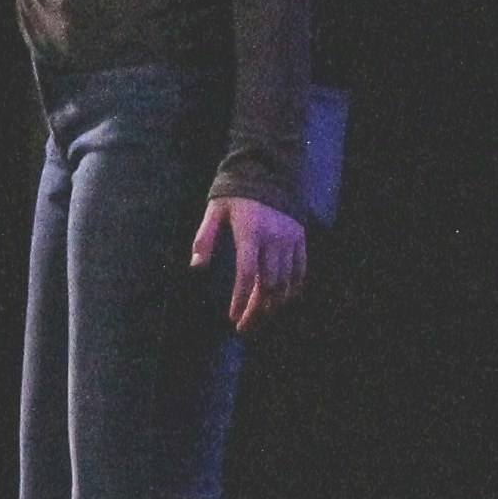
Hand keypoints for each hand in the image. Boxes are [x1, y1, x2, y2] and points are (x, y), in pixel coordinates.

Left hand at [193, 195, 307, 333]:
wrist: (269, 171)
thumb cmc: (236, 192)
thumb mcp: (215, 209)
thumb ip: (205, 237)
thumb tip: (196, 266)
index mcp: (250, 232)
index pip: (247, 273)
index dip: (240, 299)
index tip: (233, 317)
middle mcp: (274, 239)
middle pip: (268, 284)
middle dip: (256, 310)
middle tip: (245, 327)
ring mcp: (290, 240)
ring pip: (286, 282)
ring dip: (273, 305)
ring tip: (260, 318)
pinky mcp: (301, 239)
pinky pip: (301, 271)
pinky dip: (292, 290)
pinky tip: (281, 302)